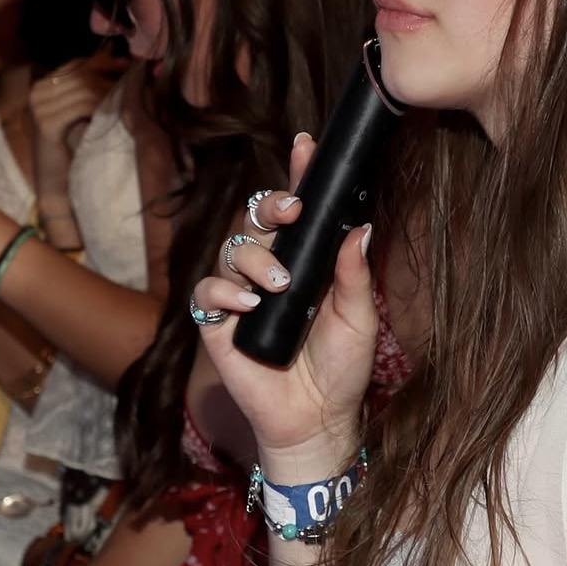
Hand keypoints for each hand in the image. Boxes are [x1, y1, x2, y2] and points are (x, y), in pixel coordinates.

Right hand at [29, 52, 127, 153]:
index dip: (104, 63)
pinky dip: (101, 106)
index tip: (127, 65)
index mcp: (44, 85)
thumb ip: (89, 87)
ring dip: (109, 91)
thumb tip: (113, 54)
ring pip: (84, 88)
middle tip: (131, 79)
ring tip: (127, 96)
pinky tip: (115, 111)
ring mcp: (39, 107)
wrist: (56, 177)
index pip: (77, 65)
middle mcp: (37, 92)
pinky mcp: (47, 124)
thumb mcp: (81, 110)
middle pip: (81, 74)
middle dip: (109, 75)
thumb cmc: (72, 144)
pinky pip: (81, 106)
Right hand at [190, 134, 378, 474]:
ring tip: (280, 285)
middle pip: (256, 220)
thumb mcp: (359, 318)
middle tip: (290, 212)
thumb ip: (353, 273)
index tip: (305, 145)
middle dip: (270, 205)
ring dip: (255, 259)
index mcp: (306, 264)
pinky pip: (206, 293)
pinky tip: (249, 305)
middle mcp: (271, 272)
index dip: (297, 176)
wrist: (317, 420)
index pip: (298, 214)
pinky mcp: (218, 325)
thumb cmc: (342, 370)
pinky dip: (224, 293)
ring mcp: (241, 296)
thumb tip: (360, 226)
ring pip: (231, 250)